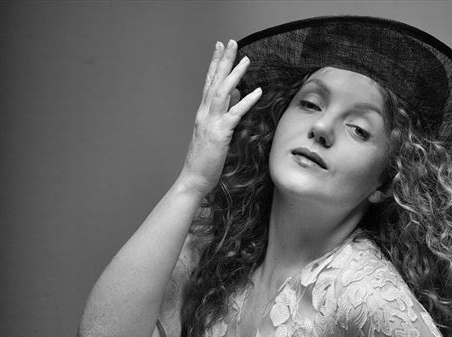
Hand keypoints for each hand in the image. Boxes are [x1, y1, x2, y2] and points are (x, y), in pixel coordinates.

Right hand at [179, 39, 261, 194]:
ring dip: (234, 74)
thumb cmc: (204, 161)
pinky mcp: (220, 134)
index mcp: (202, 114)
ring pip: (222, 91)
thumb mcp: (215, 134)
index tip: (220, 48)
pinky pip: (235, 113)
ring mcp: (211, 123)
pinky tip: (257, 91)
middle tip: (231, 42)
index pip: (208, 83)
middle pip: (214, 81)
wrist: (193, 179)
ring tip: (246, 60)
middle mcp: (204, 114)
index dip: (215, 65)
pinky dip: (246, 101)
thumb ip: (224, 113)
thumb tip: (236, 95)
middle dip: (223, 60)